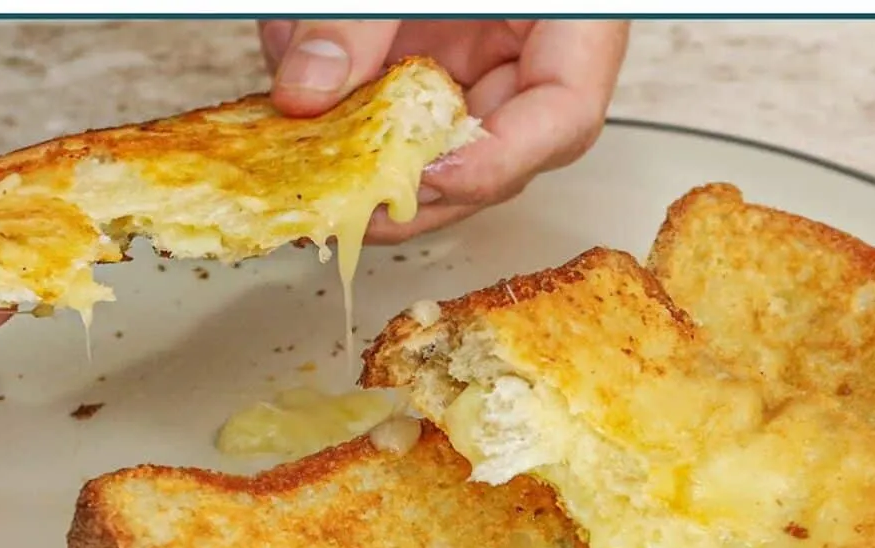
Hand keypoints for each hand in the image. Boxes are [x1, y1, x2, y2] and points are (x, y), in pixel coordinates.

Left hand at [258, 20, 630, 242]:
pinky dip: (345, 98)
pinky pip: (395, 99)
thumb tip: (305, 87)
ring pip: (435, 138)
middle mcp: (531, 52)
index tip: (427, 176)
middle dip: (414, 185)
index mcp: (570, 18)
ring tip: (305, 119)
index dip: (497, 161)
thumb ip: (359, 16)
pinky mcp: (437, 55)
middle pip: (495, 153)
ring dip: (364, 143)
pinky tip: (303, 73)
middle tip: (346, 202)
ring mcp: (484, 59)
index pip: (565, 115)